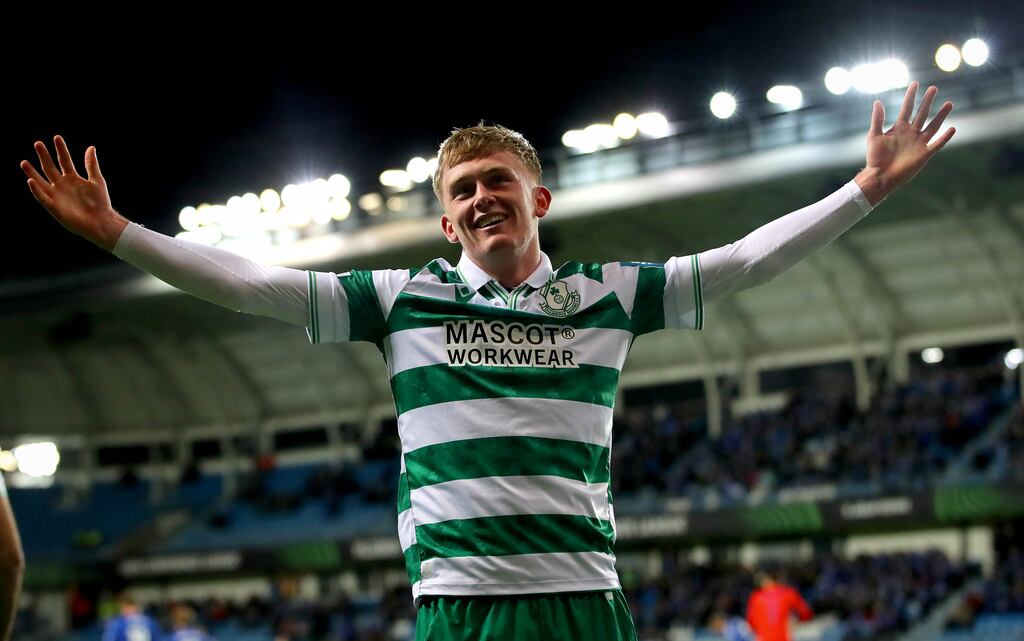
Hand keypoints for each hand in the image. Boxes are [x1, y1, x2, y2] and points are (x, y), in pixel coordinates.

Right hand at [20, 135, 127, 250]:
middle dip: (44, 156)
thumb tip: (91, 147)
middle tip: (38, 143)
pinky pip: (43, 198)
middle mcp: (62, 185)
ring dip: (32, 173)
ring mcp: (57, 196)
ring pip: (41, 182)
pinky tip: (31, 181)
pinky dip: (37, 190)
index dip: (61, 149)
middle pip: (50, 168)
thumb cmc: (101, 203)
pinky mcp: (54, 208)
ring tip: (24, 162)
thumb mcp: (97, 180)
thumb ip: (91, 165)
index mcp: (72, 179)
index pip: (64, 160)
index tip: (56, 137)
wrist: (102, 222)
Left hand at [855, 81, 955, 205]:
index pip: (906, 108)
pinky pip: (937, 144)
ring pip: (933, 126)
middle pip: (922, 114)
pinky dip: (945, 137)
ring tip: (949, 103)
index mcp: (898, 128)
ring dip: (941, 115)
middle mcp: (911, 133)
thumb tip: (878, 101)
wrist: (880, 176)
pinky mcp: (924, 154)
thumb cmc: (875, 158)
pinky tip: (953, 128)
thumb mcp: (874, 136)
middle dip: (927, 101)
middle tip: (934, 88)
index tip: (915, 83)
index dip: (911, 96)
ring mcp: (919, 143)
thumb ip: (877, 119)